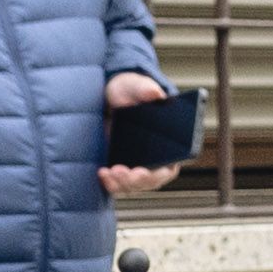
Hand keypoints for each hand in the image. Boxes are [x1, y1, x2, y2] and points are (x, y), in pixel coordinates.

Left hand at [96, 70, 184, 198]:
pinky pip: (119, 184)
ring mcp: (137, 164)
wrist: (107, 97)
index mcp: (170, 142)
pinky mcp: (120, 167)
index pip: (170, 166)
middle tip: (121, 172)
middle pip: (152, 181)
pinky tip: (102, 173)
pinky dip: (110, 183)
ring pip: (134, 186)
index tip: (143, 170)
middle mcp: (156, 158)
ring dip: (123, 184)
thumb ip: (145, 88)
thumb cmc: (127, 91)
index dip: (159, 173)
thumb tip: (155, 94)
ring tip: (109, 172)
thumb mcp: (134, 85)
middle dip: (137, 181)